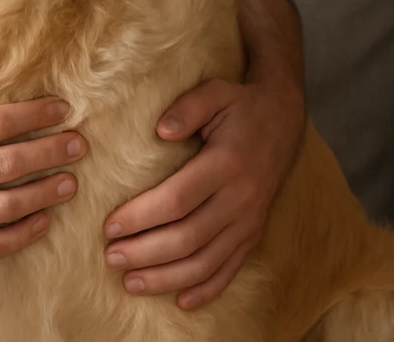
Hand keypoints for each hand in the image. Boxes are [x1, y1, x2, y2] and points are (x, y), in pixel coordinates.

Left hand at [102, 0, 305, 308]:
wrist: (284, 118)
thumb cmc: (240, 105)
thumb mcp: (215, 93)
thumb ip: (187, 108)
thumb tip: (160, 129)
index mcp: (226, 164)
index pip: (177, 200)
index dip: (141, 216)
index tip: (109, 225)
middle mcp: (241, 198)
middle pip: (188, 238)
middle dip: (145, 253)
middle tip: (111, 258)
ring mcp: (250, 220)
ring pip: (206, 262)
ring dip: (167, 277)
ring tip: (131, 282)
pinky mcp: (254, 233)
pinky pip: (230, 269)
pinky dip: (206, 289)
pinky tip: (180, 301)